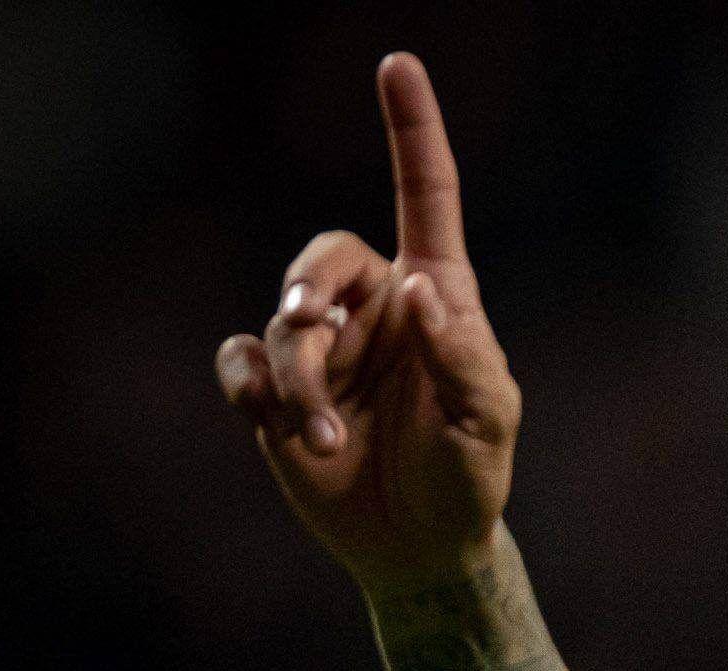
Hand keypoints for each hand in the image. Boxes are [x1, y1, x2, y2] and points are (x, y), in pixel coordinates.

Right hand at [213, 54, 517, 593]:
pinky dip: (251, 388)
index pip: (422, 196)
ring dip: (297, 381)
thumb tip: (420, 292)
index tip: (398, 64)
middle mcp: (373, 308)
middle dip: (308, 287)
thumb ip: (461, 354)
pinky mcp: (276, 394)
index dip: (411, 130)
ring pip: (279, 326)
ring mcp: (321, 349)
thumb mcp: (489, 421)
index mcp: (435, 295)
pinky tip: (277, 425)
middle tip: (309, 323)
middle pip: (322, 256)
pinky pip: (239, 363)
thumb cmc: (468, 477)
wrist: (419, 548)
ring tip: (326, 440)